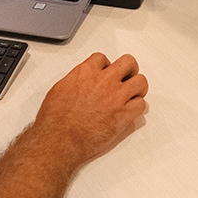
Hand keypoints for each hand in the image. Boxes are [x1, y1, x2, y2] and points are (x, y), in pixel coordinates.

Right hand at [32, 53, 147, 165]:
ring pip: (141, 81)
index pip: (103, 59)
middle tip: (127, 78)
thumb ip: (75, 82)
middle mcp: (104, 81)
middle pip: (128, 63)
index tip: (106, 72)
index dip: (106, 66)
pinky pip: (141, 104)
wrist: (60, 139)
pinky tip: (131, 111)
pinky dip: (137, 108)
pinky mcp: (124, 114)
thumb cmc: (55, 120)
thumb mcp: (59, 90)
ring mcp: (116, 97)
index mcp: (85, 72)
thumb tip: (80, 84)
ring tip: (132, 95)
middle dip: (129, 70)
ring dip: (137, 88)